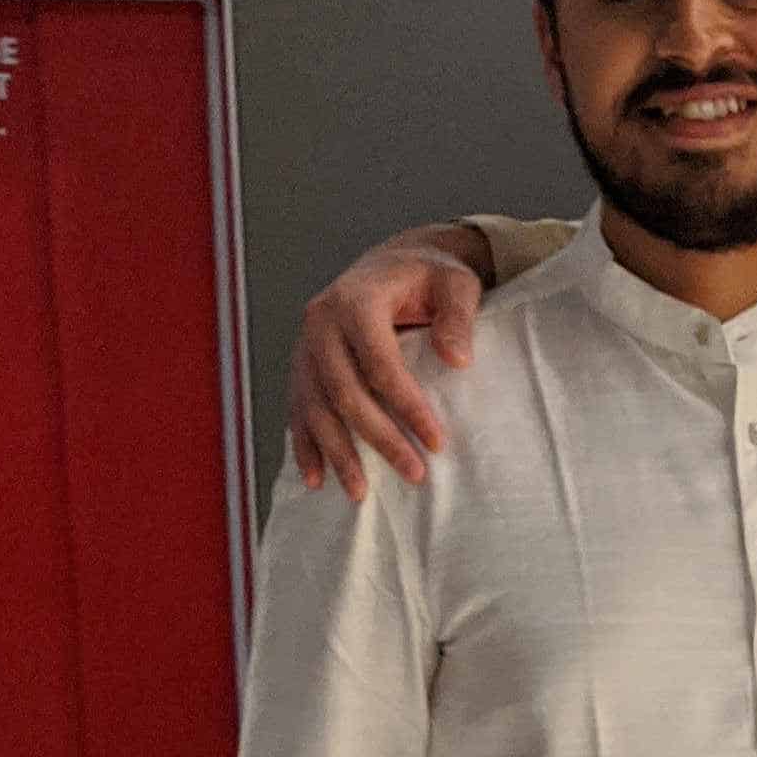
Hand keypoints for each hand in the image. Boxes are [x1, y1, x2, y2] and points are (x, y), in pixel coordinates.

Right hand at [288, 229, 491, 500]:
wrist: (392, 264)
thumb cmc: (429, 276)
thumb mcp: (456, 283)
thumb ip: (458, 316)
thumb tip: (458, 359)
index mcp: (356, 299)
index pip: (379, 362)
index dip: (408, 406)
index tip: (438, 442)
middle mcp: (320, 322)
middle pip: (345, 391)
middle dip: (378, 438)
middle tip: (414, 474)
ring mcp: (305, 345)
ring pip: (315, 407)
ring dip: (337, 452)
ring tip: (360, 493)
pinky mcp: (301, 365)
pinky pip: (297, 410)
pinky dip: (305, 445)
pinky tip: (315, 479)